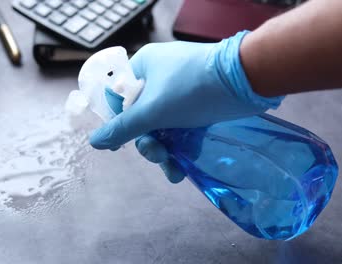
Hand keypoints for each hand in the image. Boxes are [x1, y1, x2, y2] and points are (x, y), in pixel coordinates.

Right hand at [90, 31, 283, 182]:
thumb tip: (94, 142)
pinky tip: (184, 167)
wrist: (247, 80)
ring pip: (163, 126)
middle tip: (158, 155)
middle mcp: (159, 78)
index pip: (120, 98)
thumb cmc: (192, 89)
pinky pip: (182, 128)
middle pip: (142, 118)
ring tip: (173, 171)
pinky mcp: (199, 105)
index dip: (119, 123)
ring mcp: (181, 92)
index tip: (121, 144)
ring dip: (165, 151)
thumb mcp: (152, 110)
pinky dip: (182, 146)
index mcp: (143, 68)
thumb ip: (123, 129)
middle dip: (149, 143)